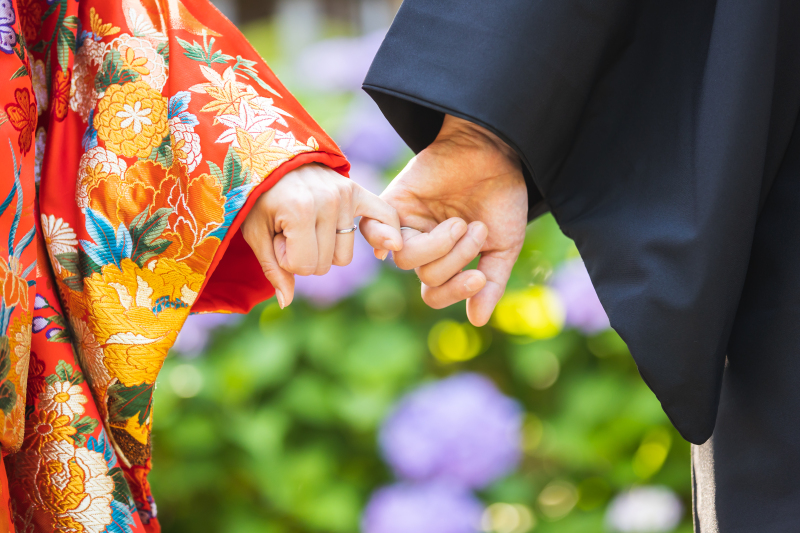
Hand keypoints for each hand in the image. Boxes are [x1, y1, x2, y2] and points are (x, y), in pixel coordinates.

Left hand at [242, 163, 401, 307]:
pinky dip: (387, 237)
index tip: (276, 237)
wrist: (273, 159)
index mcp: (300, 210)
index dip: (286, 259)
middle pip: (325, 264)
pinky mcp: (357, 191)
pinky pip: (385, 217)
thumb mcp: (256, 232)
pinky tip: (383, 253)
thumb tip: (286, 302)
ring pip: (344, 256)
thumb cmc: (259, 198)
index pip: (304, 267)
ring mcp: (346, 194)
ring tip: (308, 224)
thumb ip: (272, 268)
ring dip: (326, 249)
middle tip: (289, 230)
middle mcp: (328, 201)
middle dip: (304, 256)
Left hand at [362, 115, 527, 325]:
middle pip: (426, 276)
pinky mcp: (393, 201)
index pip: (435, 293)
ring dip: (438, 246)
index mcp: (445, 259)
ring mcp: (406, 224)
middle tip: (476, 229)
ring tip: (460, 222)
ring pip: (405, 259)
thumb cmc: (502, 198)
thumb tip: (478, 320)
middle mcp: (422, 245)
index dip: (455, 291)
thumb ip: (491, 282)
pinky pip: (373, 230)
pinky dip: (382, 238)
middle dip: (455, 259)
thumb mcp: (503, 246)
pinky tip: (398, 237)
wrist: (496, 152)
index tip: (479, 276)